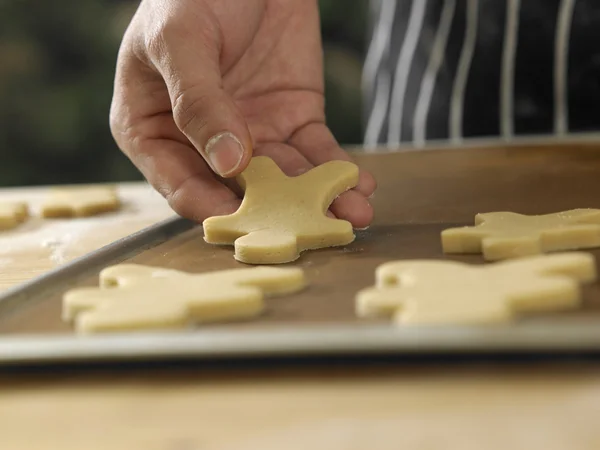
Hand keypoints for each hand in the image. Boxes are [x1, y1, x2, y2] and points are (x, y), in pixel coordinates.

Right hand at [110, 0, 375, 226]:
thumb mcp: (181, 40)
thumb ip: (198, 101)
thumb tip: (228, 164)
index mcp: (153, 128)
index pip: (179, 183)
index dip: (210, 208)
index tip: (244, 225)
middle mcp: (203, 141)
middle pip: (238, 191)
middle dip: (277, 214)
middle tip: (310, 232)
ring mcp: (251, 134)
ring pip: (284, 178)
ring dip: (318, 199)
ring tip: (351, 215)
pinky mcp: (292, 120)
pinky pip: (317, 153)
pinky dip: (339, 170)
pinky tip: (360, 186)